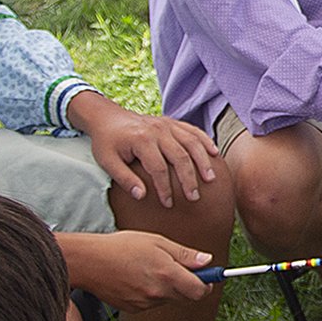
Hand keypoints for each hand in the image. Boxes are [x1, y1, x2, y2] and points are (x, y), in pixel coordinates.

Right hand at [60, 230, 216, 311]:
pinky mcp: (133, 309)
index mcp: (167, 275)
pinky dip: (151, 292)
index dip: (207, 283)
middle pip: (186, 297)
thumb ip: (184, 255)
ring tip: (149, 268)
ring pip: (168, 299)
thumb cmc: (121, 246)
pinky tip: (137, 277)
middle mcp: (158, 293)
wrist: (89, 262)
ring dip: (168, 287)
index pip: (200, 291)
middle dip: (188, 284)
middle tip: (177, 267)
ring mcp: (145, 303)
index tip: (207, 275)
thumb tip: (207, 261)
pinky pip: (151, 302)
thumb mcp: (157, 242)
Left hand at [74, 98, 219, 205]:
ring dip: (202, 161)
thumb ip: (124, 179)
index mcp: (141, 140)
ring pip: (191, 143)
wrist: (107, 117)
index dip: (165, 188)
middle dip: (189, 179)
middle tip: (194, 197)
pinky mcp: (172, 122)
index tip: (168, 204)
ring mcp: (167, 124)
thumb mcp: (107, 162)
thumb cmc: (107, 142)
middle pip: (180, 156)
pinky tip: (214, 154)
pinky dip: (205, 141)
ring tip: (210, 179)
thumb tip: (142, 196)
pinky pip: (193, 131)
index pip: (158, 168)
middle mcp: (157, 130)